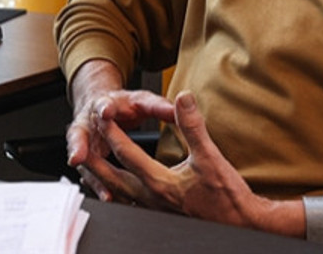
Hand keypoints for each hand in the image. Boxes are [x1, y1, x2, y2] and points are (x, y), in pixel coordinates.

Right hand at [64, 60, 172, 200]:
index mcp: (104, 105)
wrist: (103, 110)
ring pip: (84, 160)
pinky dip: (99, 186)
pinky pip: (91, 175)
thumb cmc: (123, 106)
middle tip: (79, 157)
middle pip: (79, 135)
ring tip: (106, 192)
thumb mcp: (141, 101)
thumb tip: (180, 107)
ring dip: (92, 176)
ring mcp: (86, 144)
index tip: (106, 112)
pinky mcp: (88, 160)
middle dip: (79, 147)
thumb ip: (158, 106)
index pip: (102, 106)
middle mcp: (89, 125)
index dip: (104, 109)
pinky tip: (110, 199)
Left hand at [94, 90, 278, 229]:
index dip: (113, 132)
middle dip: (96, 161)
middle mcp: (153, 199)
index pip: (128, 153)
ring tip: (91, 171)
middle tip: (80, 148)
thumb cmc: (228, 196)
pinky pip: (131, 207)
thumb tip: (183, 99)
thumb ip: (193, 126)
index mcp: (160, 182)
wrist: (242, 223)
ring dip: (103, 182)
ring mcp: (156, 211)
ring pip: (120, 196)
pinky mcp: (163, 217)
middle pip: (113, 178)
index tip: (103, 116)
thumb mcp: (210, 156)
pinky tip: (118, 193)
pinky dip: (119, 196)